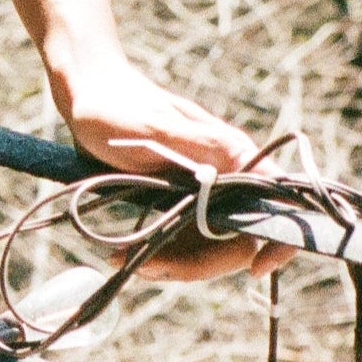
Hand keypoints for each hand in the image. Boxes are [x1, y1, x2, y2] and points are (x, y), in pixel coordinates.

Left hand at [55, 56, 292, 283]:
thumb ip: (202, 146)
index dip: (277, 242)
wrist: (85, 92)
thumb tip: (244, 161)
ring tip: (126, 260)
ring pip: (207, 246)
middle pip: (237, 239)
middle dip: (199, 262)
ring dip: (172, 263)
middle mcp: (227, 177)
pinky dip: (157, 253)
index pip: (277, 205)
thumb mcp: (157, 127)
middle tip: (149, 267)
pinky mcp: (177, 201)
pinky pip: (180, 240)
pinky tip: (122, 253)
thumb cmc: (118, 104)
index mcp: (234, 156)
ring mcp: (202, 192)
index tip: (255, 269)